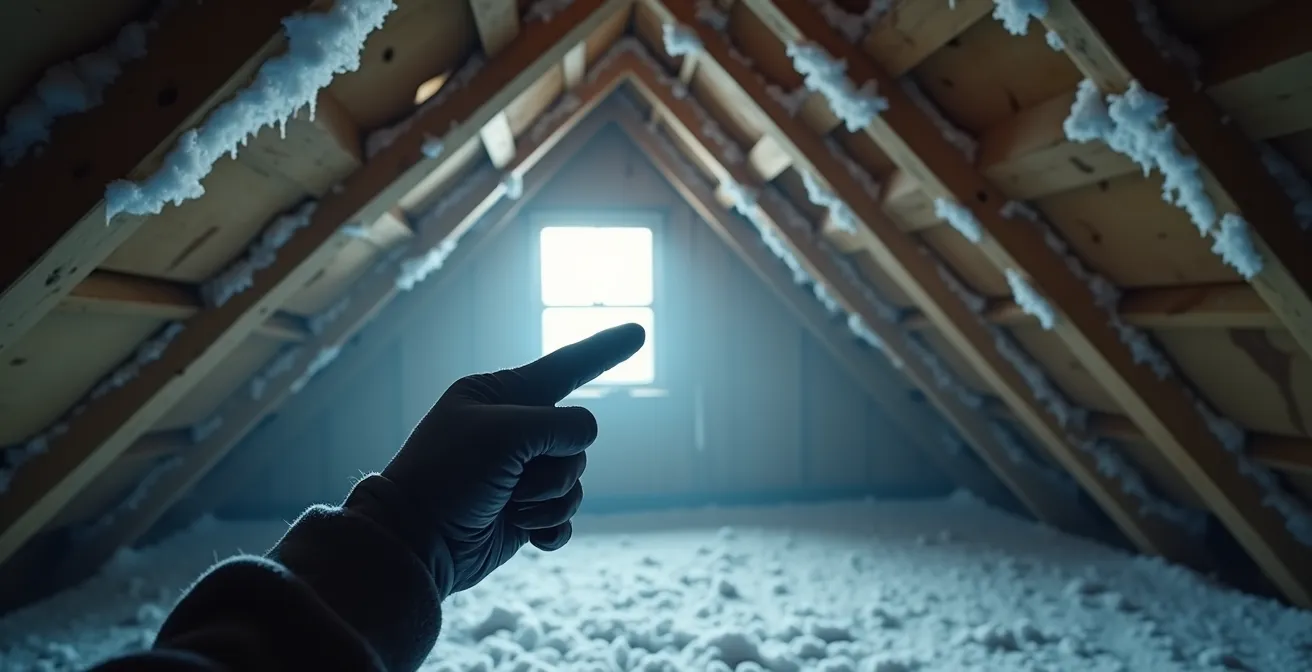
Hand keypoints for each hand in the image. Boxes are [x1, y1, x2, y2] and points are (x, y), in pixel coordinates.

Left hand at [380, 323, 644, 596]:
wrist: (415, 544)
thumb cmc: (448, 476)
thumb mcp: (506, 433)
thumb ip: (562, 425)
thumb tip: (581, 443)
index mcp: (499, 395)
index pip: (565, 367)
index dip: (604, 351)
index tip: (639, 331)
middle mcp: (513, 431)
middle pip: (578, 438)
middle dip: (554, 465)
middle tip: (509, 480)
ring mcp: (520, 474)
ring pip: (576, 480)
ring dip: (549, 500)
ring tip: (509, 508)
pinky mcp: (524, 514)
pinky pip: (566, 516)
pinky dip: (552, 527)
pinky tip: (530, 535)